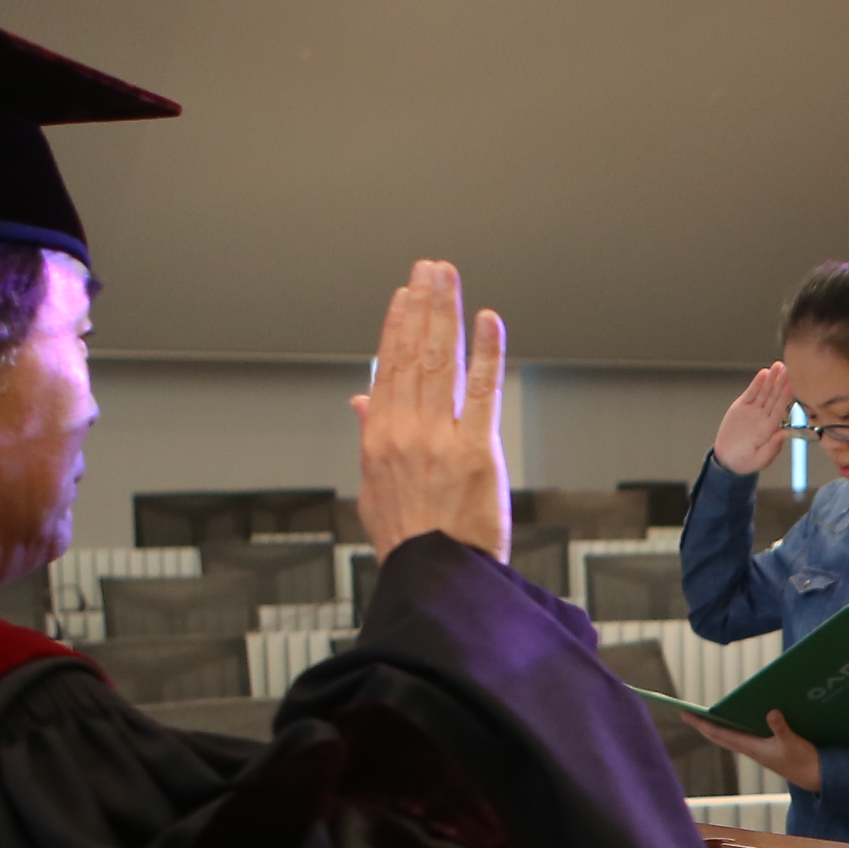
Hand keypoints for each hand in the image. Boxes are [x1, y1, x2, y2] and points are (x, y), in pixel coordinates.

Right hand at [351, 262, 511, 560]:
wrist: (436, 578)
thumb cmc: (410, 541)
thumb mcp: (372, 490)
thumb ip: (370, 438)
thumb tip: (360, 399)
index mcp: (378, 440)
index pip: (388, 369)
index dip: (396, 326)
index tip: (404, 295)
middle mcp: (405, 432)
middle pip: (413, 354)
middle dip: (422, 306)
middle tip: (430, 268)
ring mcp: (440, 439)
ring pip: (442, 362)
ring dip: (446, 313)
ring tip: (448, 277)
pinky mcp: (477, 452)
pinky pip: (482, 392)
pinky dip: (486, 352)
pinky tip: (488, 320)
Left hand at [688, 705, 821, 792]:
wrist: (814, 776)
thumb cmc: (801, 761)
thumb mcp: (792, 742)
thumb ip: (780, 728)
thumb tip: (771, 712)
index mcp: (751, 747)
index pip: (720, 734)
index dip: (703, 724)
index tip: (686, 715)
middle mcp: (750, 748)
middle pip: (720, 736)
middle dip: (705, 725)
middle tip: (689, 714)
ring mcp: (757, 749)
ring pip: (731, 737)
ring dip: (719, 727)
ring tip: (709, 715)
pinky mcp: (766, 748)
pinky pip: (745, 736)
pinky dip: (737, 727)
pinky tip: (739, 718)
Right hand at [710, 363, 791, 476]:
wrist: (728, 460)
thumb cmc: (745, 462)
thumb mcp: (759, 461)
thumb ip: (771, 448)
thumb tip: (783, 434)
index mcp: (769, 429)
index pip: (779, 409)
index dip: (785, 396)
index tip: (790, 384)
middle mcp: (764, 417)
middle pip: (774, 397)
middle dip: (780, 382)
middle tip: (786, 368)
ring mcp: (753, 411)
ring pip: (764, 392)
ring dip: (771, 379)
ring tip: (777, 366)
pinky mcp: (741, 408)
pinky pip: (751, 394)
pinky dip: (757, 384)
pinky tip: (763, 374)